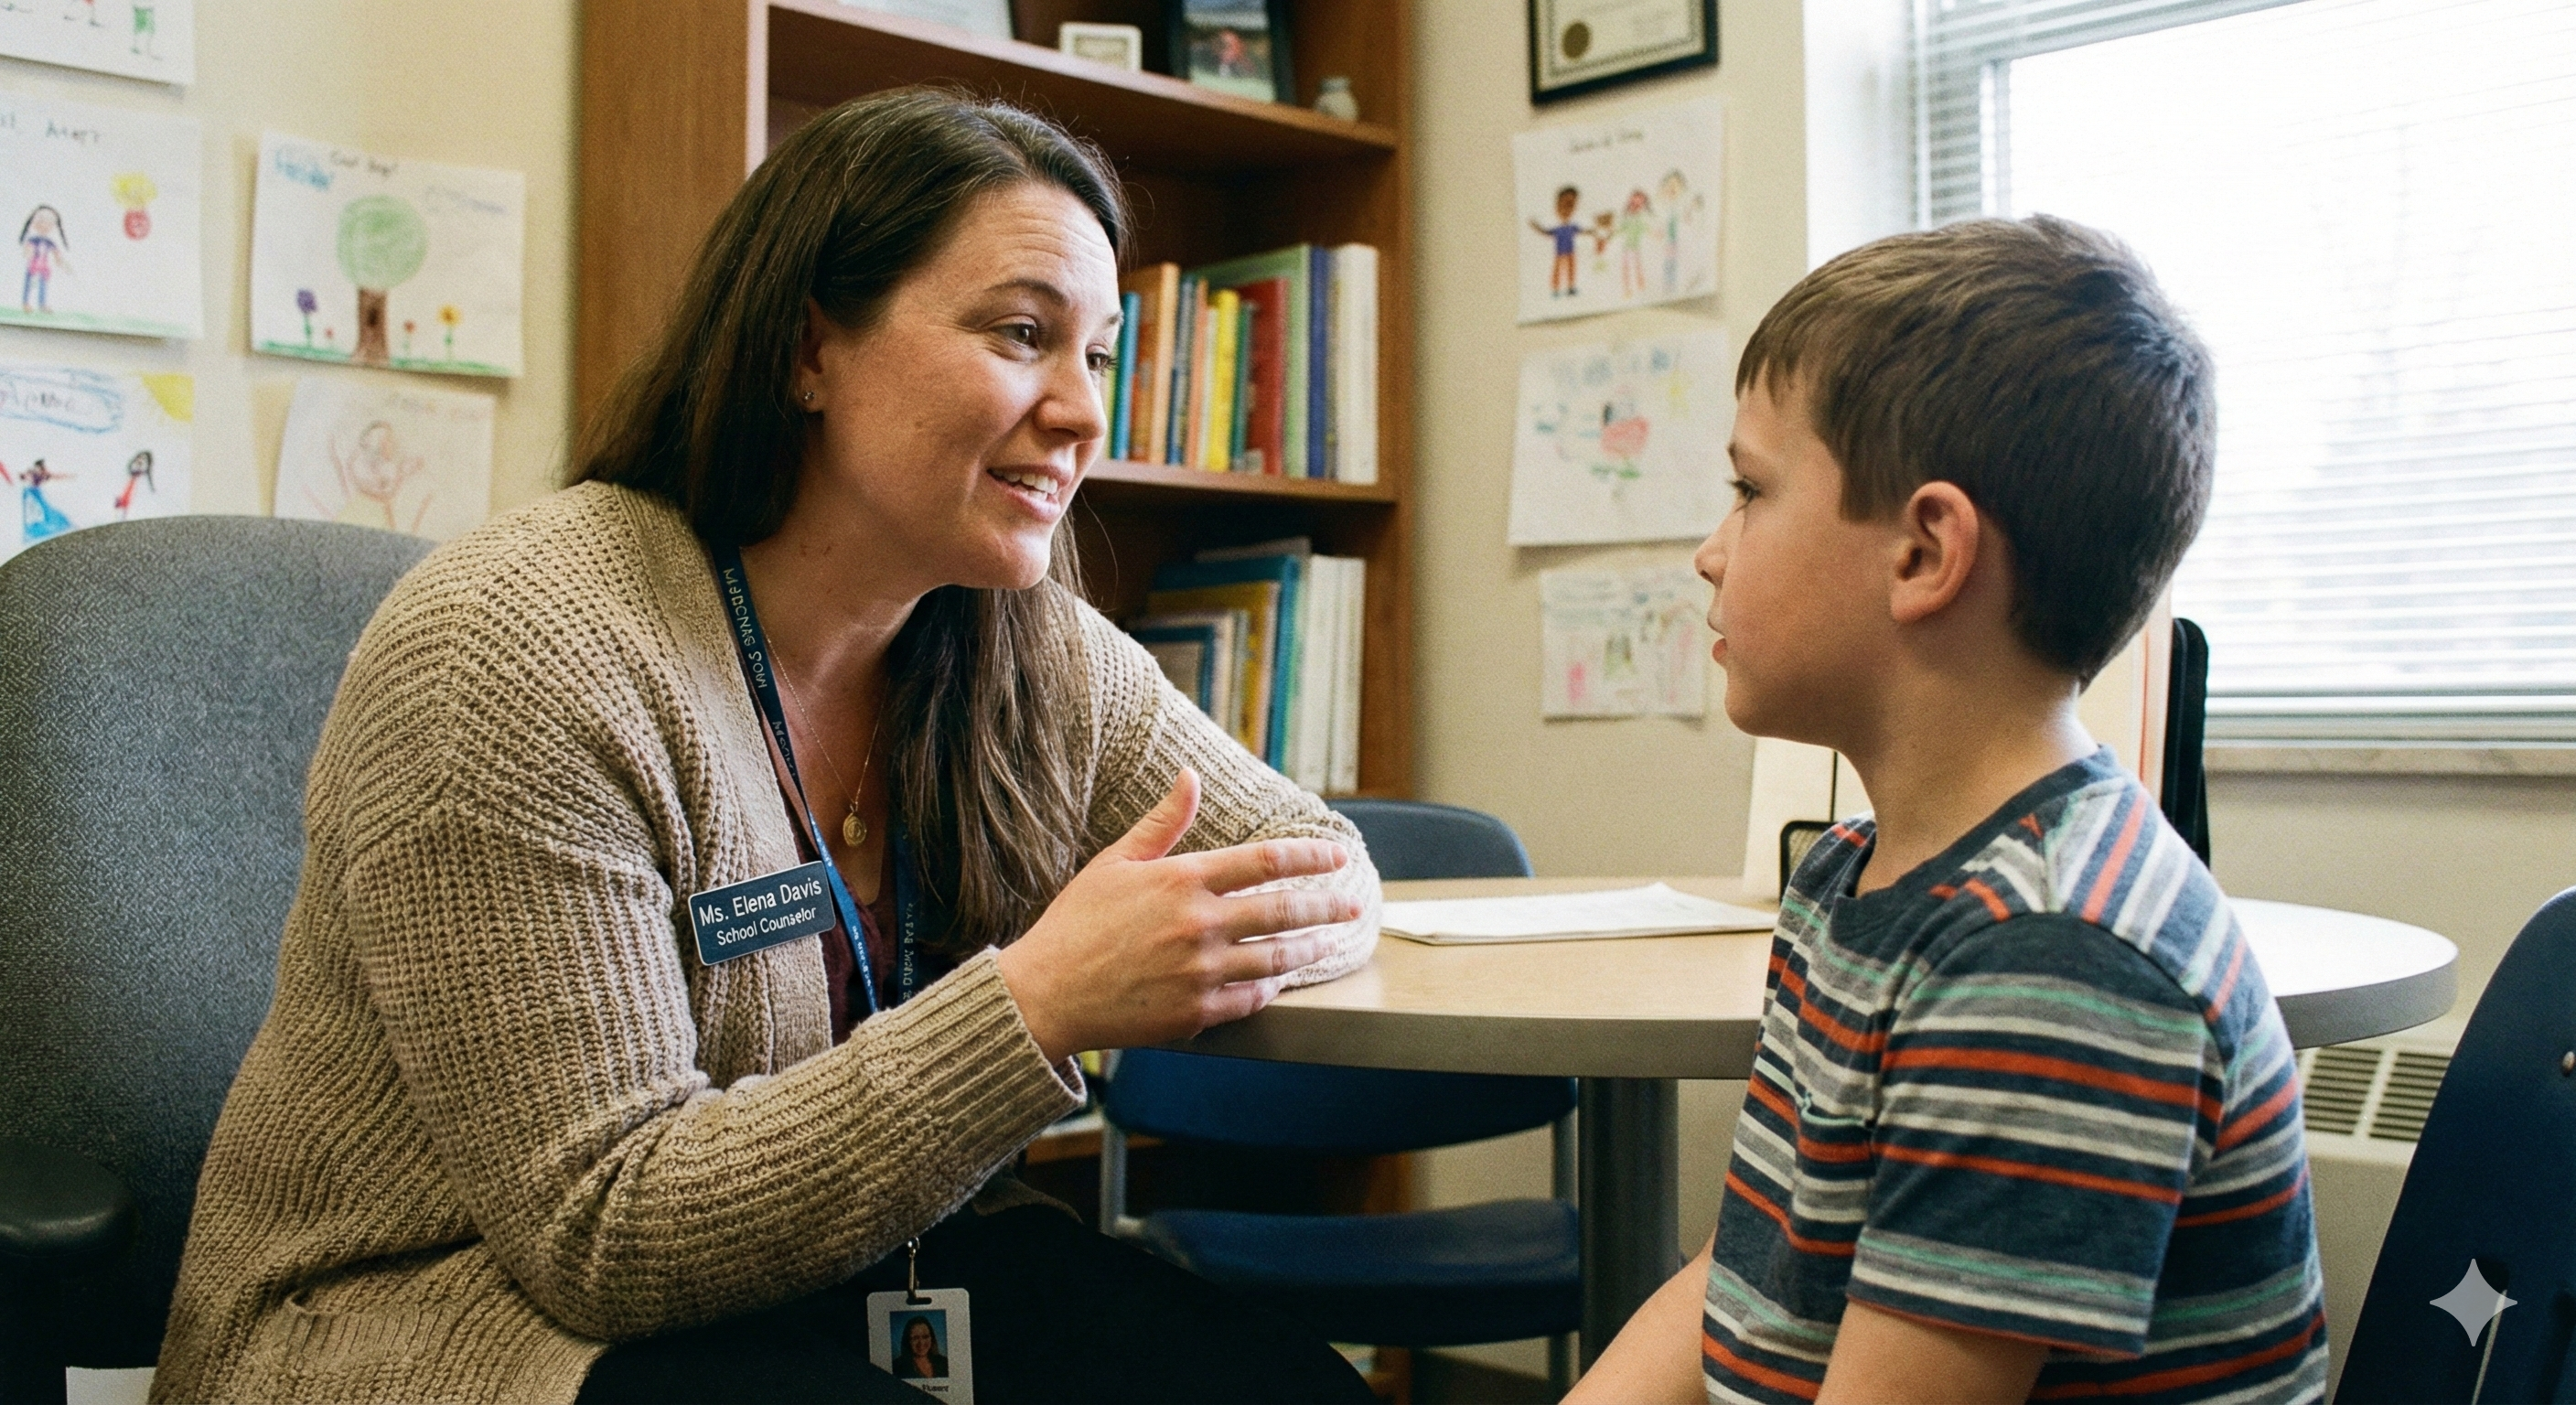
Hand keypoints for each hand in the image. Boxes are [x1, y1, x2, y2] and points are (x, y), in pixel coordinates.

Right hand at [993, 769, 1356, 1062]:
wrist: (1044, 994)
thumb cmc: (1076, 924)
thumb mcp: (1114, 862)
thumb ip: (1162, 822)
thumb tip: (1191, 775)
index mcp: (1182, 880)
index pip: (1266, 861)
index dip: (1310, 856)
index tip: (1337, 857)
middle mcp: (1199, 924)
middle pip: (1284, 911)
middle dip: (1327, 906)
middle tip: (1353, 905)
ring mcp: (1200, 972)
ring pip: (1275, 959)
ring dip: (1309, 948)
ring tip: (1329, 941)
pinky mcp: (1195, 1014)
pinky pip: (1250, 1000)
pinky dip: (1270, 989)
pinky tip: (1279, 981)